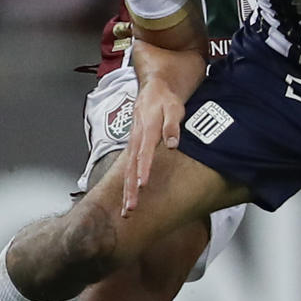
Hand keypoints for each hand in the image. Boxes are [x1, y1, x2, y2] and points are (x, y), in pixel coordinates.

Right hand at [121, 85, 186, 214]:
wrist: (153, 89)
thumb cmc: (165, 100)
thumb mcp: (174, 108)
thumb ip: (172, 125)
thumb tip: (172, 143)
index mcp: (147, 130)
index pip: (144, 153)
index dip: (143, 170)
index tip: (142, 185)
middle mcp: (136, 139)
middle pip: (131, 168)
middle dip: (130, 189)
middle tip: (130, 208)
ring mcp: (133, 145)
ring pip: (127, 172)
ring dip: (126, 192)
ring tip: (127, 211)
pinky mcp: (133, 148)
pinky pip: (128, 169)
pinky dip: (126, 185)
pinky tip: (128, 199)